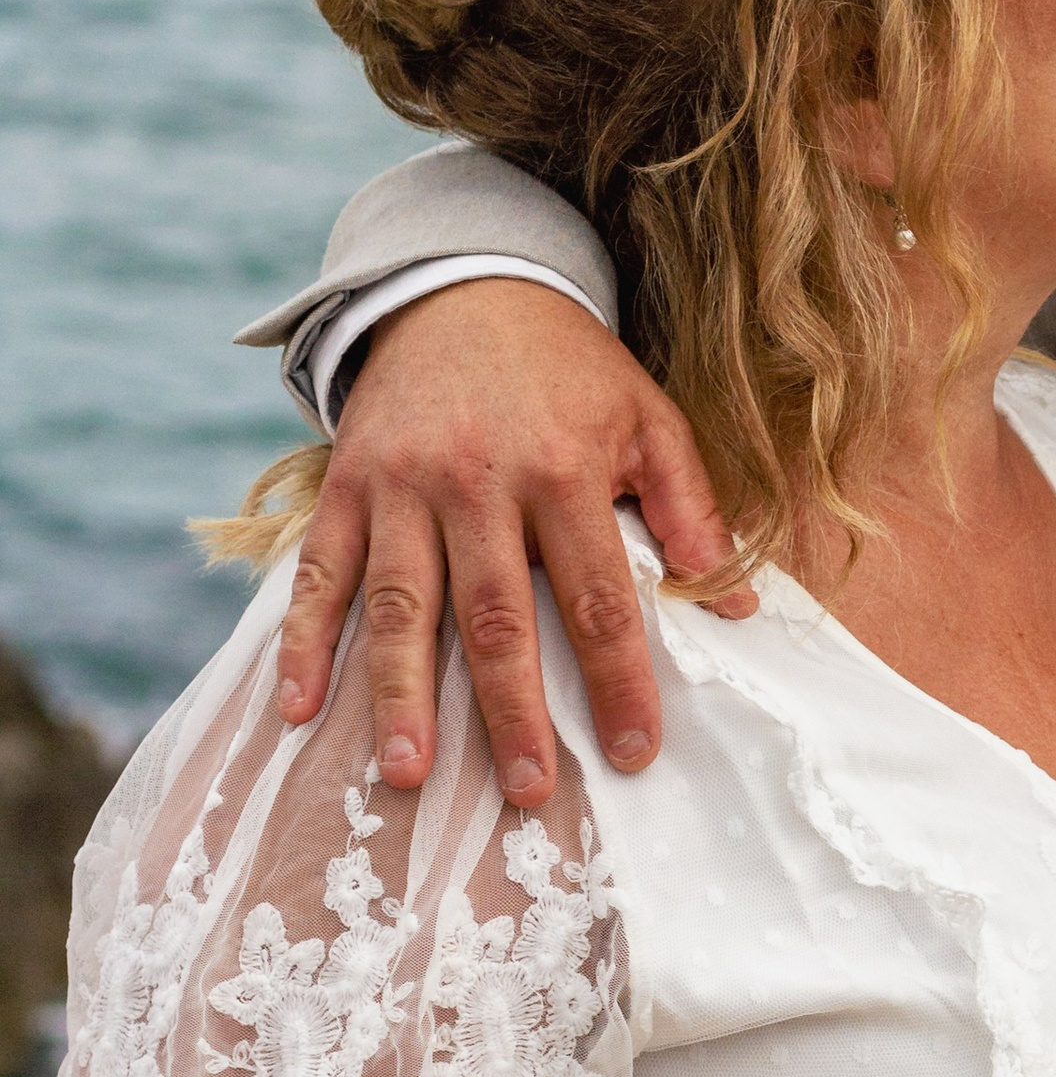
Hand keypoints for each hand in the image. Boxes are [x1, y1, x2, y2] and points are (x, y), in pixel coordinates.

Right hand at [277, 281, 750, 803]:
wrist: (464, 284)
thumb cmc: (568, 370)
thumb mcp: (648, 417)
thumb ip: (692, 507)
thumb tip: (735, 605)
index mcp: (564, 469)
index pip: (599, 599)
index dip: (619, 681)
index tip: (635, 750)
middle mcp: (477, 482)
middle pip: (497, 618)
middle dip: (512, 714)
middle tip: (531, 792)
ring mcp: (402, 485)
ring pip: (403, 608)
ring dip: (403, 697)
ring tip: (411, 774)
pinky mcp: (347, 485)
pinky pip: (319, 572)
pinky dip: (301, 640)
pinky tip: (298, 708)